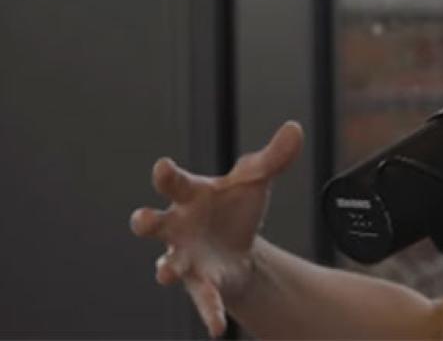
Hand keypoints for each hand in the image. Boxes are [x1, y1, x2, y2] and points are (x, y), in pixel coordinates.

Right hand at [129, 121, 303, 337]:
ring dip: (166, 269)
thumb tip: (294, 128)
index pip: (175, 182)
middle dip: (145, 221)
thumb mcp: (255, 179)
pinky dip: (209, 312)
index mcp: (191, 196)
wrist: (239, 244)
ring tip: (167, 273)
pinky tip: (217, 328)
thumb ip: (273, 156)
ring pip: (167, 265)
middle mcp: (179, 227)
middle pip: (155, 223)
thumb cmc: (233, 206)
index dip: (167, 174)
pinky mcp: (201, 283)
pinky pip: (203, 299)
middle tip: (141, 219)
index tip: (162, 167)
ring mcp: (186, 257)